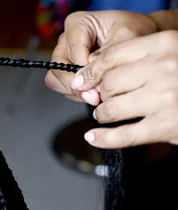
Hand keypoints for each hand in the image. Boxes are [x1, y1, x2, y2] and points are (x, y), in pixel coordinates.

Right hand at [45, 10, 157, 104]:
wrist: (140, 39)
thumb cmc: (134, 31)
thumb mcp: (127, 36)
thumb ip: (107, 56)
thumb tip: (89, 75)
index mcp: (77, 24)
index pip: (73, 52)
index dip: (84, 71)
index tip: (99, 84)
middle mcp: (66, 40)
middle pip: (58, 68)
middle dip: (76, 86)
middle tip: (95, 97)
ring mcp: (65, 57)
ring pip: (56, 80)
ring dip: (75, 92)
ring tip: (96, 97)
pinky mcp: (68, 72)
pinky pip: (63, 87)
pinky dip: (76, 94)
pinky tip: (93, 95)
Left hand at [74, 30, 177, 148]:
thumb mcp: (168, 52)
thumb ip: (134, 57)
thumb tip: (92, 69)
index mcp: (162, 45)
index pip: (111, 56)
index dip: (90, 70)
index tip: (81, 79)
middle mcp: (163, 69)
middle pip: (108, 83)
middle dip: (99, 94)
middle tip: (101, 98)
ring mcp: (165, 99)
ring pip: (111, 108)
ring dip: (102, 114)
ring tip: (104, 114)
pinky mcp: (167, 126)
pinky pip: (124, 135)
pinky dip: (104, 139)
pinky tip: (92, 137)